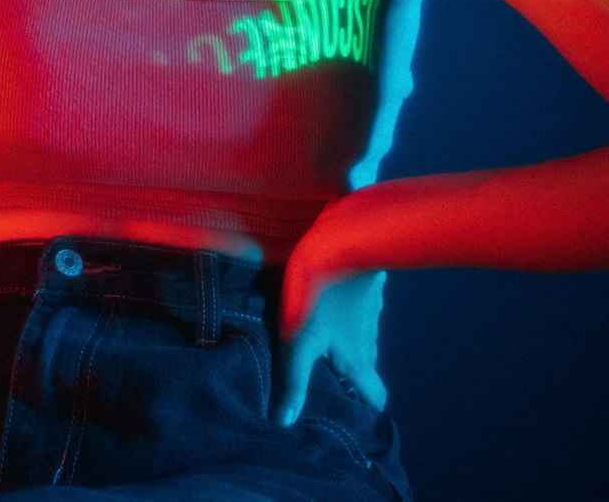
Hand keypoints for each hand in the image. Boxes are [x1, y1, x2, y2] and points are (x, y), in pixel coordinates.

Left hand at [274, 203, 385, 424]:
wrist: (343, 236)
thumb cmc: (320, 292)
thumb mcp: (299, 338)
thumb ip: (294, 380)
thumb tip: (284, 423)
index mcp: (356, 358)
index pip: (376, 395)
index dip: (367, 402)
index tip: (353, 406)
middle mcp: (369, 338)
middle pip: (365, 363)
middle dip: (351, 368)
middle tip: (325, 367)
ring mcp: (371, 309)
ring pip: (362, 334)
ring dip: (348, 336)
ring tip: (321, 329)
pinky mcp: (366, 283)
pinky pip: (360, 304)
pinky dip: (348, 307)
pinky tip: (328, 295)